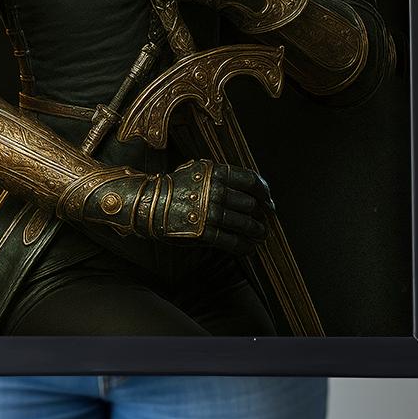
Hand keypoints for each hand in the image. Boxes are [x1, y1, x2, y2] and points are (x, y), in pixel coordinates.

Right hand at [59, 158, 274, 255]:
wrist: (148, 203)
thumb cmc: (174, 186)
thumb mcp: (196, 170)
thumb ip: (220, 176)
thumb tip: (245, 187)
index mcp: (215, 172)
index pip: (250, 180)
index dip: (264, 192)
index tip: (269, 201)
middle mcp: (215, 190)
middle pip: (249, 203)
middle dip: (260, 214)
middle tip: (265, 221)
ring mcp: (210, 211)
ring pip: (244, 223)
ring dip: (256, 231)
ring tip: (261, 235)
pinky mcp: (204, 231)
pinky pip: (232, 240)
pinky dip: (244, 246)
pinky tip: (250, 248)